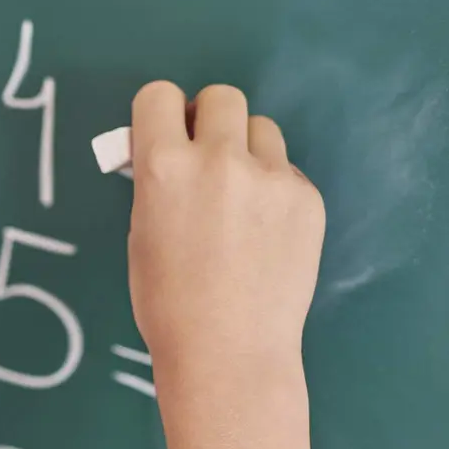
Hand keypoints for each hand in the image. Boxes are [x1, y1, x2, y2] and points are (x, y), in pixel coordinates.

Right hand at [127, 81, 325, 374]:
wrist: (227, 352)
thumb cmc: (165, 302)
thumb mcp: (141, 233)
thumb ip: (156, 183)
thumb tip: (167, 156)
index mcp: (164, 167)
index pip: (159, 95)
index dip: (159, 114)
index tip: (163, 137)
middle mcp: (219, 159)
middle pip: (221, 97)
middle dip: (207, 120)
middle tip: (204, 159)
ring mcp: (270, 177)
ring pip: (260, 128)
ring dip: (245, 149)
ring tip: (239, 198)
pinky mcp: (307, 198)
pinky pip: (285, 171)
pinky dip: (272, 190)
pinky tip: (264, 233)